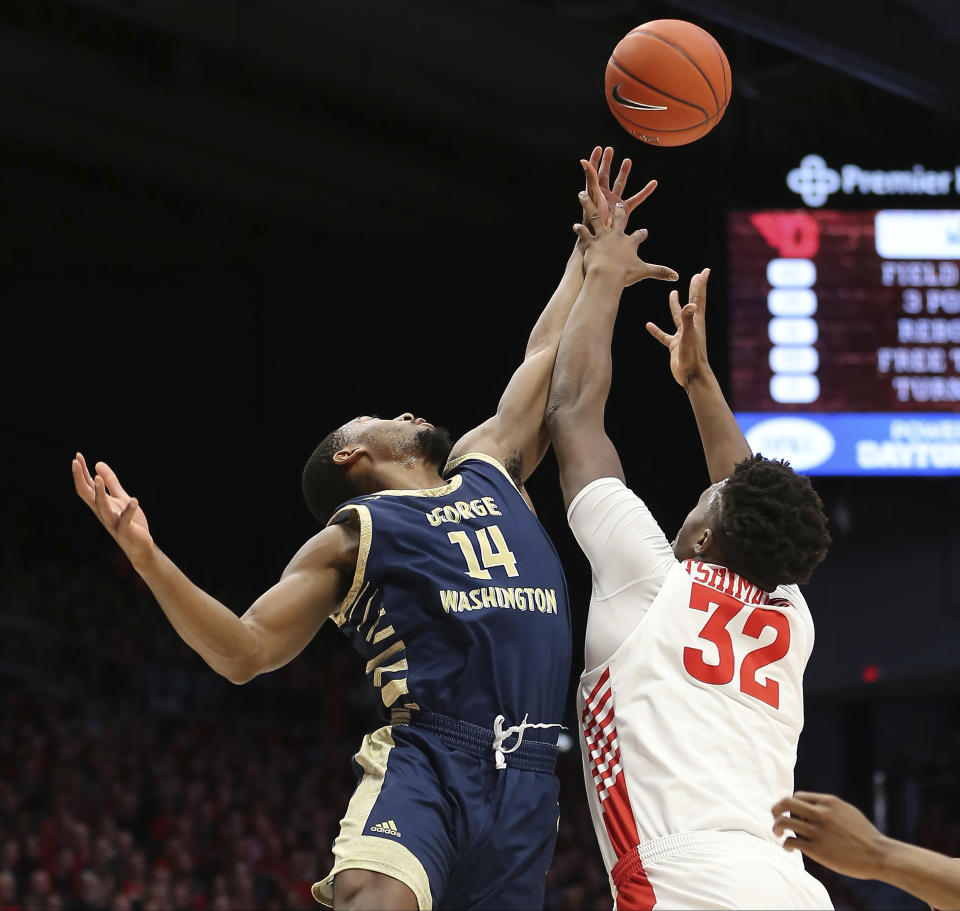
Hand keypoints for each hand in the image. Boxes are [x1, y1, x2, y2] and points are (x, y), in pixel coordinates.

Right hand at [72, 452, 153, 564]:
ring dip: (100, 493)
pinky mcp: (125, 529)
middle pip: (87, 494)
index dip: (81, 472)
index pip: (87, 486)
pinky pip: (125, 519)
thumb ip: (111, 483)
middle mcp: (102, 512)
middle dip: (80, 478)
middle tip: (75, 462)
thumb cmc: (129, 522)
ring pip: (102, 507)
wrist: (139, 546)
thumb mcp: (120, 498)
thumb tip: (97, 464)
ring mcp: (112, 521)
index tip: (77, 456)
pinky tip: (134, 500)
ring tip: (99, 479)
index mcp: (101, 504)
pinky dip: (129, 510)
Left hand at [573, 191, 676, 286]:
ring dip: (589, 206)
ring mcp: (602, 237)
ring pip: (596, 217)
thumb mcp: (644, 272)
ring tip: (584, 196)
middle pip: (620, 218)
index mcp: (630, 242)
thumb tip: (676, 276)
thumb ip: (660, 272)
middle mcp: (617, 235)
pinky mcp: (590, 242)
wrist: (607, 276)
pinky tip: (576, 225)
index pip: (639, 236)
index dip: (642, 234)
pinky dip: (580, 230)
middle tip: (619, 204)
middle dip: (620, 210)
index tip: (644, 232)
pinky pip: (584, 234)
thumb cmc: (625, 274)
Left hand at [580, 146, 656, 229]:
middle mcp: (603, 195)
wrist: (600, 236)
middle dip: (607, 162)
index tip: (599, 148)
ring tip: (627, 160)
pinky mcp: (623, 210)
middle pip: (605, 174)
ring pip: (620, 183)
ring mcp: (614, 202)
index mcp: (594, 191)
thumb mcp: (593, 194)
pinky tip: (654, 183)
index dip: (595, 160)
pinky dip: (645, 191)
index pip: (593, 172)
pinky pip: (637, 198)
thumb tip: (583, 160)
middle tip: (609, 149)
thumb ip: (590, 177)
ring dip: (623, 172)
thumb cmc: (593, 217)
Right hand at [645, 268, 711, 387]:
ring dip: (675, 304)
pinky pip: (664, 335)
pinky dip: (657, 330)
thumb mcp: (689, 336)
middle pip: (692, 303)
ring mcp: (682, 335)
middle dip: (693, 289)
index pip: (699, 298)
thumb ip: (688, 320)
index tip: (705, 271)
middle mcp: (691, 326)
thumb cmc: (693, 356)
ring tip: (672, 292)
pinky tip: (649, 326)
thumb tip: (690, 305)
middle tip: (695, 276)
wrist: (692, 375)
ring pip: (677, 316)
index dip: (701, 284)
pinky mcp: (674, 345)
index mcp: (696, 321)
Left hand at [772, 792, 890, 879]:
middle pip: (785, 803)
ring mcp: (818, 831)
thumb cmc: (864, 835)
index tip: (791, 814)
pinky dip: (786, 844)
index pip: (798, 796)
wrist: (879, 855)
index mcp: (828, 802)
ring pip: (784, 822)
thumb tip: (811, 805)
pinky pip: (791, 842)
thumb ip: (828, 807)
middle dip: (775, 809)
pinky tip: (788, 847)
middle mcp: (821, 813)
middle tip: (774, 816)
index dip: (791, 805)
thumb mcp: (847, 811)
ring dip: (776, 827)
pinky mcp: (817, 849)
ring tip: (778, 833)